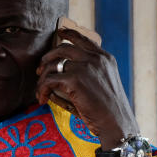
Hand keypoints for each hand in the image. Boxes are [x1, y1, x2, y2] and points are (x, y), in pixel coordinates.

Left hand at [35, 28, 138, 144]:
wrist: (116, 123)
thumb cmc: (108, 111)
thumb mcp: (103, 85)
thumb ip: (88, 74)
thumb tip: (60, 73)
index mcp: (104, 58)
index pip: (84, 39)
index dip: (69, 33)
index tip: (59, 33)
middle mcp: (95, 59)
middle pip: (63, 48)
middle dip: (47, 58)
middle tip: (39, 70)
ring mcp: (85, 67)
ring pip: (53, 66)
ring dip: (42, 79)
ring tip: (41, 92)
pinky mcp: (75, 79)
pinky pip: (49, 80)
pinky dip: (42, 90)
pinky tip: (42, 99)